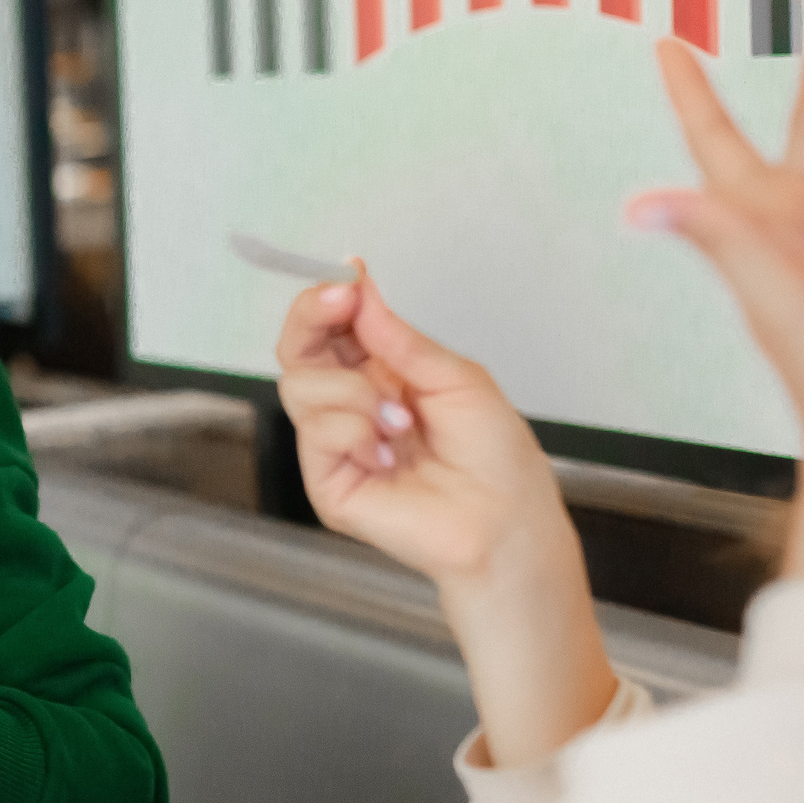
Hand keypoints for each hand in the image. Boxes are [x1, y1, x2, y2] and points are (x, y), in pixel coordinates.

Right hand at [276, 273, 615, 765]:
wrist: (507, 523)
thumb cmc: (496, 460)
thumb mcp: (455, 378)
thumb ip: (399, 338)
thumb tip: (359, 289)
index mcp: (381, 375)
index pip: (331, 329)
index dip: (328, 299)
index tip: (346, 279)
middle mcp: (351, 406)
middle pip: (296, 350)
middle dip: (312, 319)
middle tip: (341, 305)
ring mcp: (335, 446)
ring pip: (299, 387)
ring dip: (353, 392)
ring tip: (401, 420)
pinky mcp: (329, 483)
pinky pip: (317, 434)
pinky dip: (355, 433)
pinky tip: (389, 454)